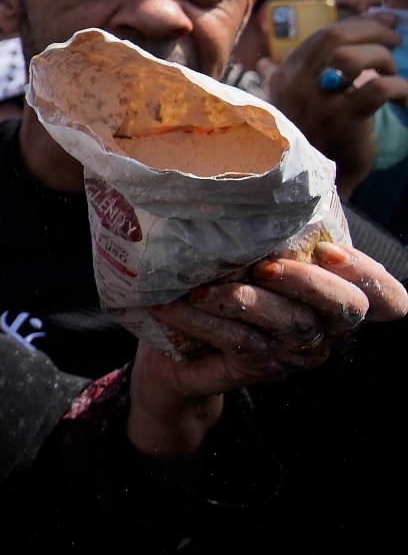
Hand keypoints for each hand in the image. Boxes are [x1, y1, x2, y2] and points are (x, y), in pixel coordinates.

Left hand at [135, 242, 407, 453]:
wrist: (175, 356)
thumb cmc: (217, 290)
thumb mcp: (243, 258)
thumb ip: (262, 234)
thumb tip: (244, 185)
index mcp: (334, 294)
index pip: (385, 294)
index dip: (368, 274)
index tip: (329, 252)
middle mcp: (326, 326)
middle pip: (346, 307)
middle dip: (309, 282)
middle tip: (264, 267)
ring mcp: (297, 352)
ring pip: (290, 325)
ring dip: (244, 302)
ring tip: (200, 288)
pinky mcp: (261, 369)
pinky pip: (240, 343)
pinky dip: (203, 321)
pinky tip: (170, 305)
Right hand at [269, 18, 407, 195]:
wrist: (314, 183)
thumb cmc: (311, 139)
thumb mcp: (298, 103)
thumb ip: (300, 76)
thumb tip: (296, 53)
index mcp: (284, 76)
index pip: (323, 34)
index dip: (358, 24)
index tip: (383, 23)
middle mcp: (295, 86)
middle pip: (335, 36)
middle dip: (372, 31)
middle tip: (395, 38)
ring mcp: (317, 103)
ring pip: (355, 57)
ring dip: (383, 57)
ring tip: (393, 69)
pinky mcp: (343, 120)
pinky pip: (378, 88)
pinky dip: (400, 86)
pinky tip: (404, 96)